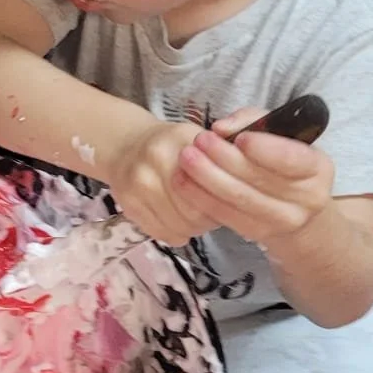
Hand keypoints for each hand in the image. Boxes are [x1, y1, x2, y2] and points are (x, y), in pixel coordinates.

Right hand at [101, 116, 223, 246]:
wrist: (125, 144)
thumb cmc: (171, 145)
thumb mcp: (199, 139)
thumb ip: (223, 159)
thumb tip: (247, 188)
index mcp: (181, 140)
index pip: (212, 186)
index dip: (225, 201)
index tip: (229, 201)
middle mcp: (156, 159)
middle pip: (195, 211)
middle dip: (210, 219)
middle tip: (214, 213)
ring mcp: (139, 183)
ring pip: (179, 226)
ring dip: (194, 228)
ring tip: (196, 217)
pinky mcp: (128, 204)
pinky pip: (161, 233)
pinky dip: (175, 233)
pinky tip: (178, 221)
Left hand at [172, 116, 334, 247]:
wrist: (294, 205)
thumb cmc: (282, 157)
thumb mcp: (279, 132)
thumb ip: (252, 120)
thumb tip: (221, 127)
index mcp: (317, 167)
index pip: (292, 158)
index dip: (264, 149)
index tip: (239, 138)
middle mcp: (307, 198)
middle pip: (259, 178)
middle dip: (225, 158)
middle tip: (200, 140)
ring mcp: (284, 221)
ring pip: (240, 199)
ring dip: (208, 178)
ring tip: (187, 157)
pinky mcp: (258, 233)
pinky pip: (225, 215)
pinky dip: (201, 197)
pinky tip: (183, 181)